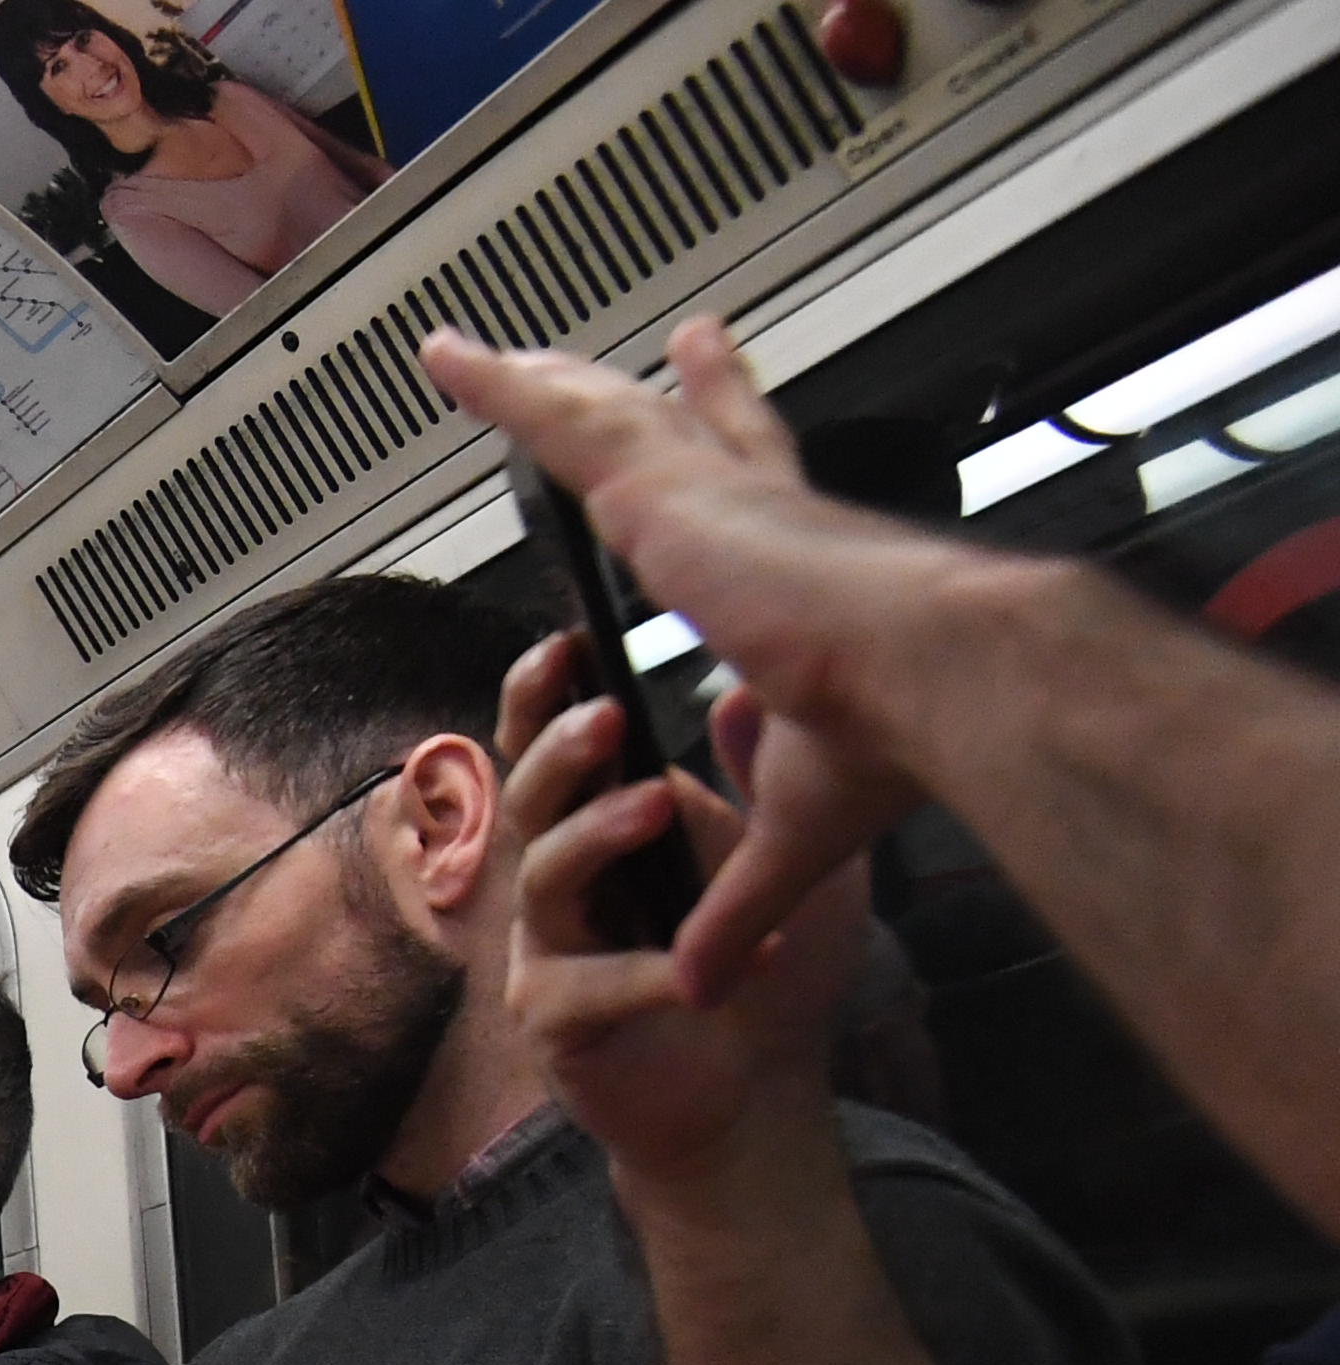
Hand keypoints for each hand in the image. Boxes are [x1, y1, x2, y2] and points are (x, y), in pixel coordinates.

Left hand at [418, 320, 936, 997]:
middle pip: (676, 432)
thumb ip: (739, 900)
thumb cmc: (899, 738)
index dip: (733, 450)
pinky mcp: (667, 494)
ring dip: (535, 386)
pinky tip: (452, 364)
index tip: (715, 421)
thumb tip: (711, 979)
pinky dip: (504, 391)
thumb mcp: (793, 835)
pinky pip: (560, 425)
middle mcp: (751, 511)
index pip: (755, 495)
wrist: (940, 675)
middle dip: (639, 394)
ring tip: (471, 356)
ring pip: (602, 418)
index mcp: (796, 565)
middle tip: (614, 357)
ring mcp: (706, 495)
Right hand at [494, 653, 862, 1189]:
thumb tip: (736, 695)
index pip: (549, 754)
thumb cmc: (764, 974)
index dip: (542, 702)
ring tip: (658, 808)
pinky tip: (731, 963)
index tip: (568, 646)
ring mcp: (547, 953)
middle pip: (527, 804)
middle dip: (556, 756)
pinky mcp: (554, 1023)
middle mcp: (559, 886)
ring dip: (595, 838)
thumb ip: (757, 787)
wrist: (762, 1090)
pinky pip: (589, 984)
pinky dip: (656, 972)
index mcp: (600, 832)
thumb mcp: (781, 864)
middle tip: (604, 719)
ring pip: (542, 879)